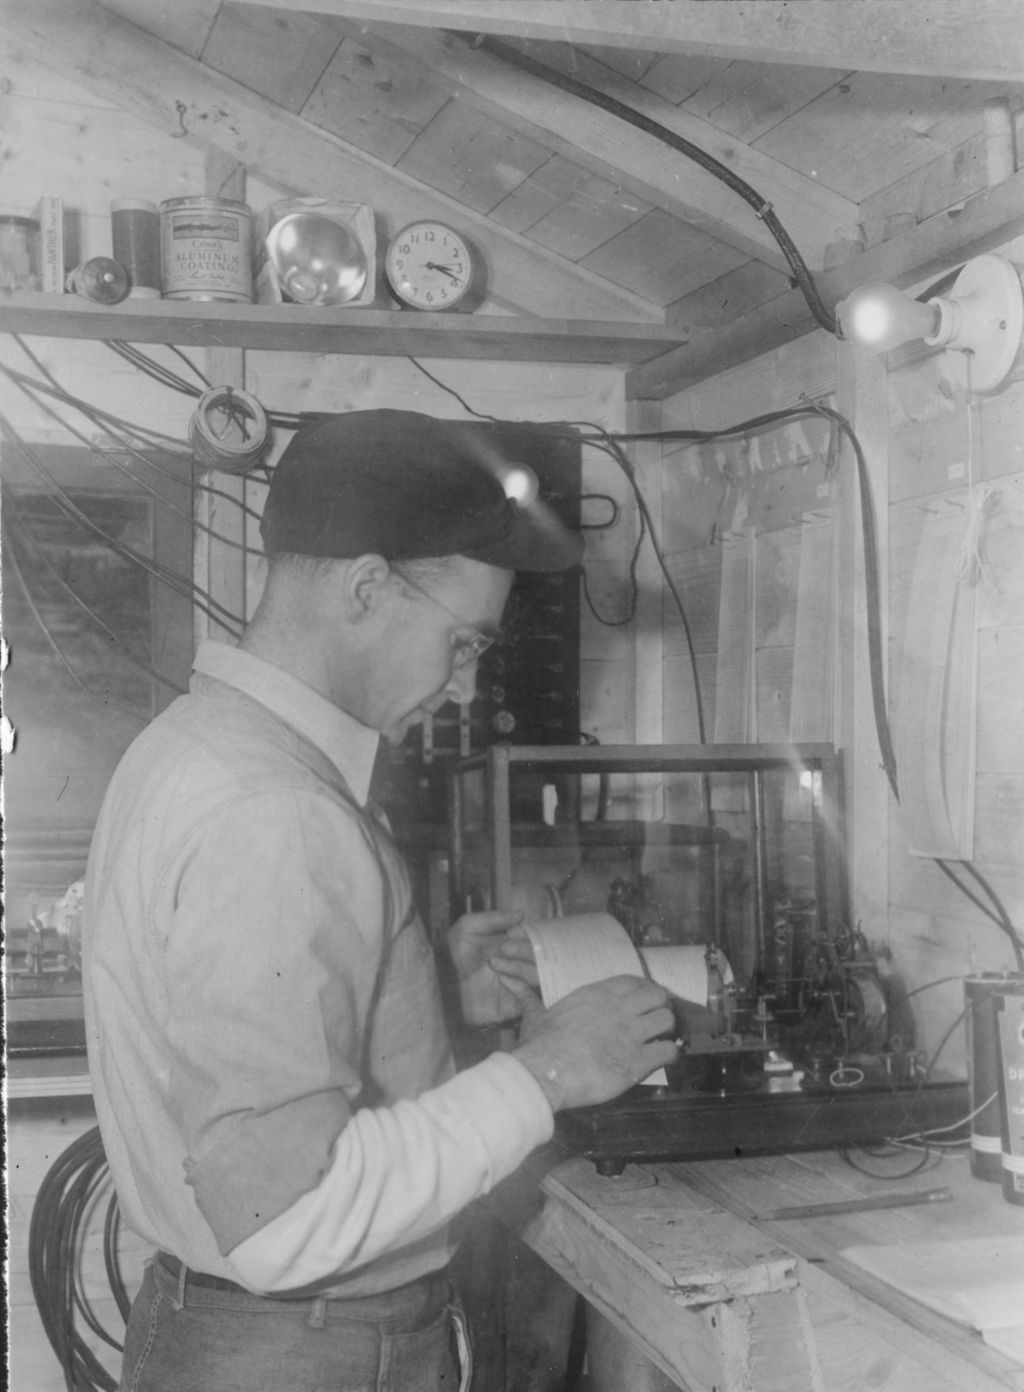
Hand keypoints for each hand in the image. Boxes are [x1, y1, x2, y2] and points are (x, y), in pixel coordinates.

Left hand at [444, 910, 538, 1025]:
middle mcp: (520, 963)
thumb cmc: (452, 954)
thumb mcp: (468, 928)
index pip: (536, 938)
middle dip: (525, 950)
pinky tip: (503, 981)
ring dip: (520, 967)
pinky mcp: (515, 1004)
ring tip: (495, 963)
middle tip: (503, 948)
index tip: (512, 933)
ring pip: (539, 975)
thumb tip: (521, 914)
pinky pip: (531, 997)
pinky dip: (521, 987)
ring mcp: (519, 984)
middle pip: (541, 957)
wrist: (441, 985)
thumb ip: (493, 918)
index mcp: (514, 944)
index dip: (528, 935)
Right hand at [512, 976, 677, 1111]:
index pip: (633, 981)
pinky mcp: (637, 1061)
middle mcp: (619, 1009)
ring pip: (667, 1020)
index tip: (643, 999)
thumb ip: (529, 997)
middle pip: (657, 995)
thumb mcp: (536, 1014)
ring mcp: (630, 1034)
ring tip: (660, 1039)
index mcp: (597, 994)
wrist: (544, 1072)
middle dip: (660, 1006)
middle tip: (656, 1019)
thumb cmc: (538, 1045)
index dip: (643, 989)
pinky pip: (668, 1051)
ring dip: (666, 1030)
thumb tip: (507, 981)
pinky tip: (662, 1059)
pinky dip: (669, 1054)